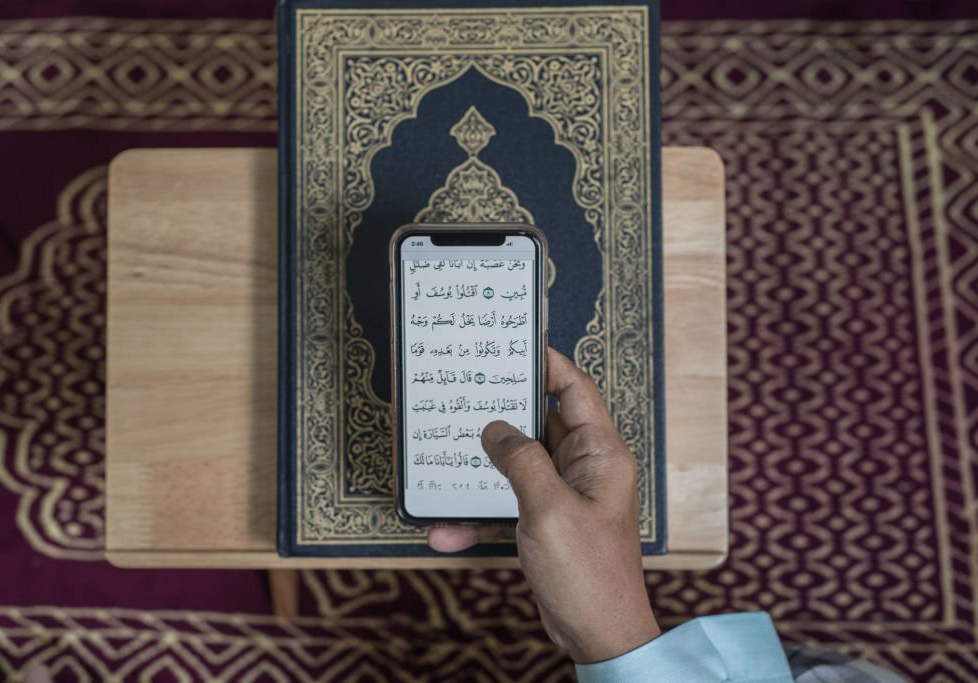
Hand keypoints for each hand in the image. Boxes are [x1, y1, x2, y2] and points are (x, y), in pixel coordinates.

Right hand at [428, 348, 659, 662]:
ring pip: (518, 465)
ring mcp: (565, 495)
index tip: (513, 344)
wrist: (598, 635)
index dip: (546, 363)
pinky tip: (446, 528)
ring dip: (482, 469)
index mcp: (599, 454)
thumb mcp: (549, 510)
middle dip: (501, 411)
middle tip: (466, 390)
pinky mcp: (546, 522)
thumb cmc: (589, 575)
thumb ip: (521, 461)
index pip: (574, 390)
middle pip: (540, 422)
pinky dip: (479, 515)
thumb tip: (496, 429)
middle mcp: (584, 468)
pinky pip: (508, 505)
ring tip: (446, 452)